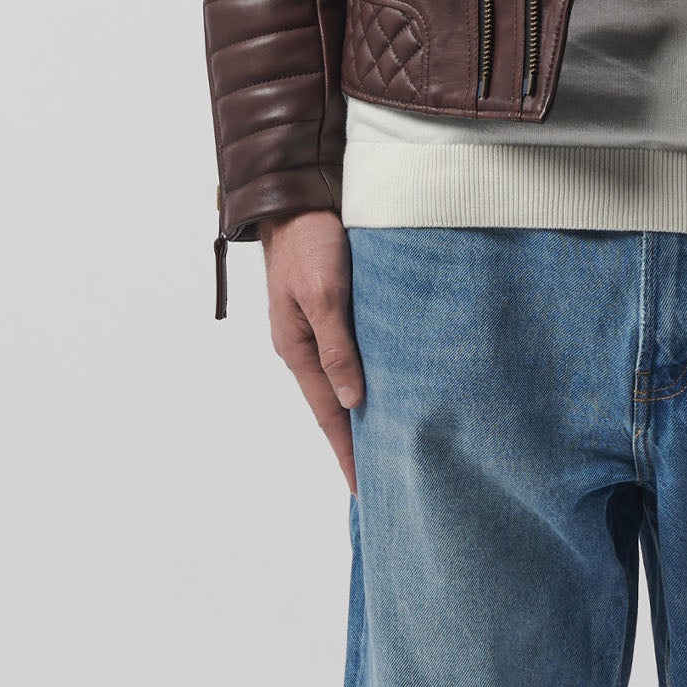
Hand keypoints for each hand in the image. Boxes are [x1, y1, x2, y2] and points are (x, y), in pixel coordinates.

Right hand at [260, 209, 364, 490]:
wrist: (297, 197)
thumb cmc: (309, 241)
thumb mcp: (324, 294)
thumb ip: (337, 346)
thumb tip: (353, 400)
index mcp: (298, 349)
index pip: (329, 414)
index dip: (347, 451)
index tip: (363, 488)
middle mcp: (306, 346)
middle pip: (336, 405)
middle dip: (355, 442)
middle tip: (383, 479)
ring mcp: (319, 329)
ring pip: (345, 381)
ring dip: (364, 411)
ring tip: (389, 443)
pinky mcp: (334, 310)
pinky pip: (353, 355)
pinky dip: (368, 378)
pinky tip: (387, 387)